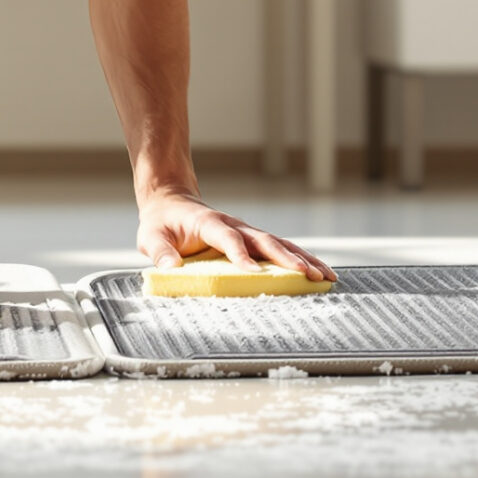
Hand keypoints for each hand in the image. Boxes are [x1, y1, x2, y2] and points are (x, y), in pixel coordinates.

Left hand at [134, 187, 332, 279]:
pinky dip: (301, 259)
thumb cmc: (161, 222)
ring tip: (326, 276)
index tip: (253, 271)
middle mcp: (234, 225)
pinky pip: (280, 249)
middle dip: (287, 258)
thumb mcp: (151, 237)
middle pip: (265, 241)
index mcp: (209, 223)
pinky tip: (320, 271)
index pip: (228, 238)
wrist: (171, 202)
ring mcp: (246, 231)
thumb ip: (160, 252)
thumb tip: (170, 267)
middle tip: (308, 274)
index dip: (240, 254)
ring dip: (304, 259)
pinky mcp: (253, 240)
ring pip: (280, 244)